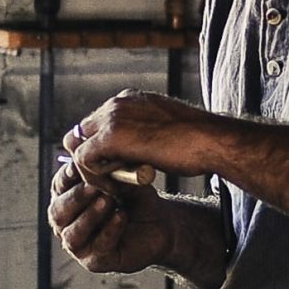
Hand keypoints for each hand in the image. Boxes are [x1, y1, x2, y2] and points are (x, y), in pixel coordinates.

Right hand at [47, 154, 173, 275]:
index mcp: (67, 198)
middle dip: (76, 197)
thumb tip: (96, 155)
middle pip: (58, 211)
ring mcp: (78, 243)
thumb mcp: (124, 179)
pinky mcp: (95, 260)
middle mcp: (67, 222)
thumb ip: (109, 170)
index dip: (67, 176)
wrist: (160, 225)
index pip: (58, 186)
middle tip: (93, 185)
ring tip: (108, 200)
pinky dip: (109, 230)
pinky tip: (121, 216)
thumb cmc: (136, 199)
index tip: (80, 165)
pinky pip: (98, 247)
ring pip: (72, 233)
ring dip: (90, 216)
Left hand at [66, 89, 226, 183]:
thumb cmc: (196, 142)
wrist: (211, 140)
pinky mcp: (110, 136)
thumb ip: (140, 137)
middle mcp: (116, 104)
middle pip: (80, 132)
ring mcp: (111, 118)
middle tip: (109, 180)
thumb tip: (129, 156)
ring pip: (77, 146)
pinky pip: (83, 160)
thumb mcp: (162, 132)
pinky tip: (115, 188)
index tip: (114, 171)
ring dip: (91, 170)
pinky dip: (93, 177)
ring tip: (114, 187)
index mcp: (128, 100)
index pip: (95, 124)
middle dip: (89, 158)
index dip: (99, 150)